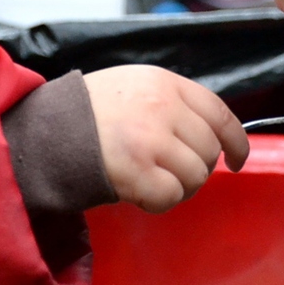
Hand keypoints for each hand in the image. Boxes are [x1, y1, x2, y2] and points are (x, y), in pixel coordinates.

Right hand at [83, 65, 248, 213]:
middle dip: (196, 167)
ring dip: (178, 186)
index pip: (219, 113)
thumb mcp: (131, 86)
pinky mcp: (137, 170)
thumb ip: (170, 101)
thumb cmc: (87, 112)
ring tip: (150, 181)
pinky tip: (139, 193)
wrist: (47, 130)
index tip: (236, 159)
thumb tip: (209, 136)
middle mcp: (162, 107)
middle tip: (170, 172)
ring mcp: (151, 139)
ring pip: (195, 175)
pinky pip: (172, 196)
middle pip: (208, 149)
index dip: (236, 142)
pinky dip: (160, 202)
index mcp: (163, 82)